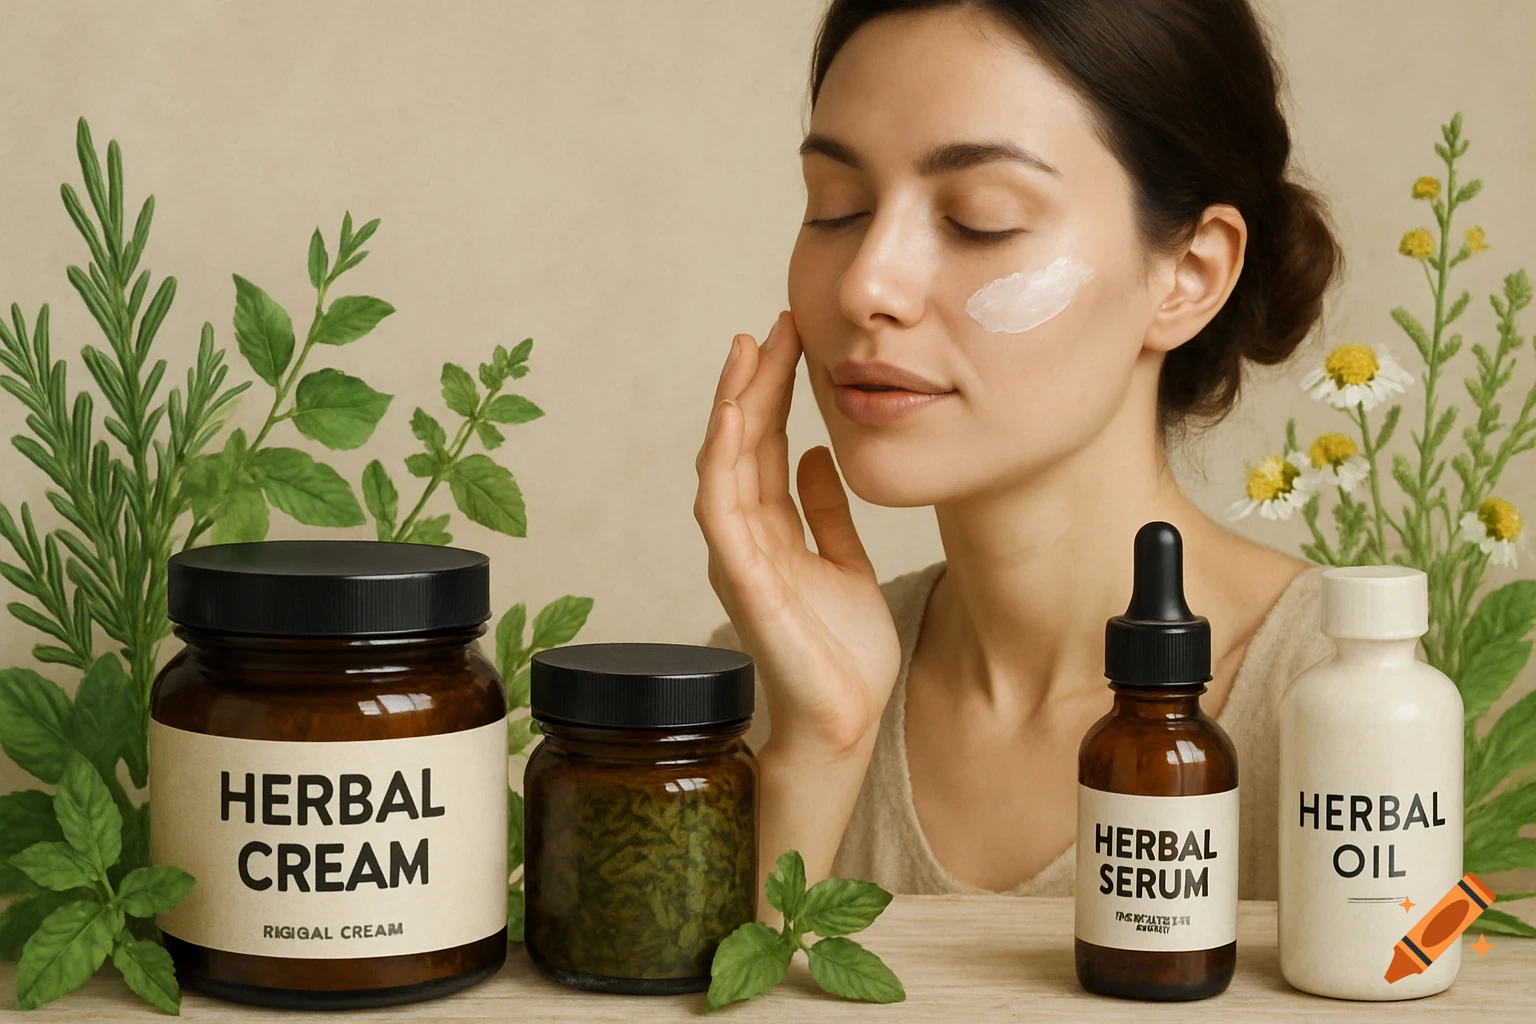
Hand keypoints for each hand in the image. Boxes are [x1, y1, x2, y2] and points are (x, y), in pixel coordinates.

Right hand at [694, 311, 901, 753]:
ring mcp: (739, 558)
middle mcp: (746, 539)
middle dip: (753, 382)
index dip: (772, 392)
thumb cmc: (841, 652)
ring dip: (734, 406)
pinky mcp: (744, 581)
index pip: (763, 447)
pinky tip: (734, 417)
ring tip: (749, 351)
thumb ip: (824, 511)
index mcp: (770, 532)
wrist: (844, 721)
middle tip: (772, 325)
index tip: (791, 339)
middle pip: (740, 445)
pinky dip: (723, 460)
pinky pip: (722, 510)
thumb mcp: (843, 562)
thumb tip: (815, 455)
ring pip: (723, 465)